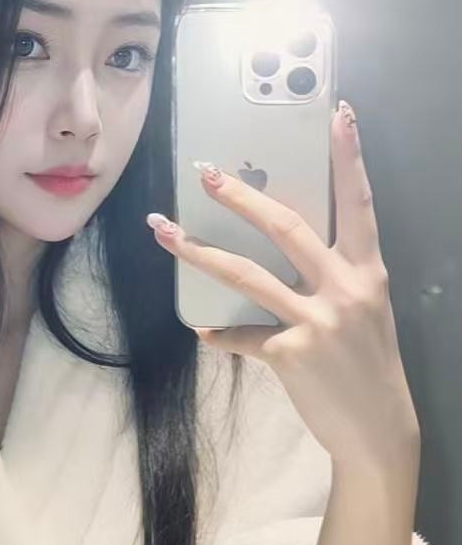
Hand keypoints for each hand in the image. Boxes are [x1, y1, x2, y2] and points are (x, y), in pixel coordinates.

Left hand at [147, 100, 420, 473]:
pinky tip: (202, 328)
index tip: (339, 113)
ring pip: (247, 274)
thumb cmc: (367, 366)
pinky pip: (242, 336)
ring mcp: (317, 321)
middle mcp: (345, 289)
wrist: (378, 430)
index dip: (349, 156)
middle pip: (286, 226)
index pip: (358, 202)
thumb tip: (283, 252)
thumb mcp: (364, 312)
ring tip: (166, 232)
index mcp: (366, 272)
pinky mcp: (291, 355)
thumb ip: (333, 278)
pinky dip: (219, 333)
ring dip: (199, 251)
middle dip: (241, 195)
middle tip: (206, 173)